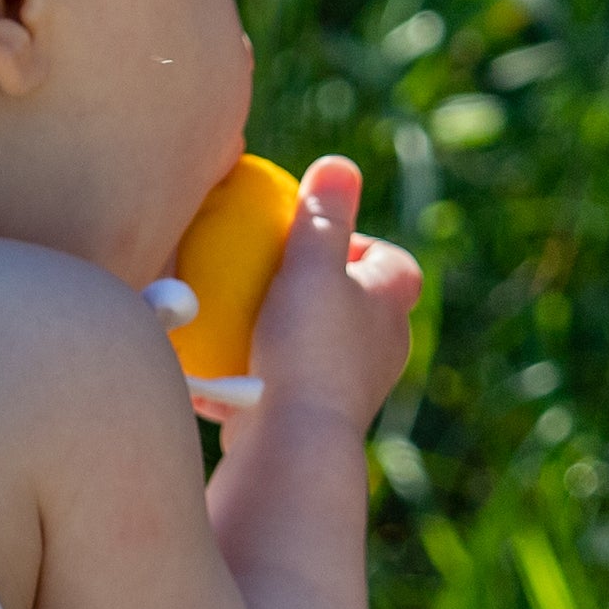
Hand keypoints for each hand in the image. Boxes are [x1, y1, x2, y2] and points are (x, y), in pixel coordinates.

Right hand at [235, 151, 421, 428]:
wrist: (290, 444)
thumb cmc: (306, 348)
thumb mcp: (313, 267)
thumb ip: (324, 216)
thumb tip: (339, 165)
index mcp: (390, 310)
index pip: (394, 267)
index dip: (363, 248)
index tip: (317, 243)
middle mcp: (381, 354)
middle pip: (356, 310)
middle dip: (318, 294)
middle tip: (270, 280)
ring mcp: (347, 394)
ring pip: (318, 353)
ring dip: (283, 337)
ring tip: (237, 322)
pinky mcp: (310, 425)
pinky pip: (282, 390)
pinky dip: (255, 379)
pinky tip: (214, 375)